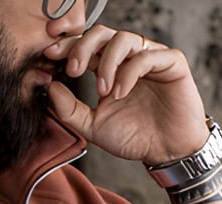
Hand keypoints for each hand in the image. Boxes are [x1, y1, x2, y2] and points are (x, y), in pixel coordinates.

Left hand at [45, 25, 208, 164]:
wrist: (166, 151)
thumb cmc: (134, 136)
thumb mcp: (94, 127)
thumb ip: (70, 110)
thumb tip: (51, 88)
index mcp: (108, 68)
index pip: (86, 46)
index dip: (68, 46)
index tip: (50, 55)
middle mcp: (128, 58)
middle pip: (102, 34)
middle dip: (83, 47)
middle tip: (73, 70)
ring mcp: (149, 57)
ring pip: (123, 39)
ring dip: (107, 63)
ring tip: (103, 92)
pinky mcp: (171, 62)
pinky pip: (147, 56)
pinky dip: (129, 73)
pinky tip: (120, 93)